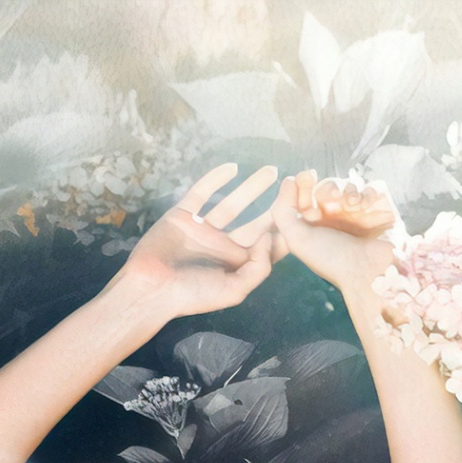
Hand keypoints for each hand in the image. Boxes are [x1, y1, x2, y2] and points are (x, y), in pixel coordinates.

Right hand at [114, 163, 282, 319]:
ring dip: (253, 187)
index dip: (289, 228)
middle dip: (278, 205)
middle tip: (298, 185)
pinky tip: (232, 167)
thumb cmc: (192, 294)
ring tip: (274, 171)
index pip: (269, 245)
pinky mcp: (184, 215)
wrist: (151, 288)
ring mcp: (204, 229)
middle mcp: (224, 246)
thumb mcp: (234, 290)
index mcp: (238, 265)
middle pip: (257, 221)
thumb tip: (271, 236)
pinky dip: (215, 179)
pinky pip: (202, 192)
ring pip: (234, 203)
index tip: (310, 210)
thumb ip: (259, 267)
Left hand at [269, 171, 404, 293]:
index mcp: (316, 226)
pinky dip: (368, 190)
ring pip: (350, 184)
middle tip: (331, 197)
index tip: (305, 179)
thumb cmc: (332, 260)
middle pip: (328, 186)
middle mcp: (337, 218)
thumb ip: (283, 210)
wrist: (368, 272)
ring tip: (351, 204)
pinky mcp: (380, 209)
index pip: (307, 195)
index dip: (304, 183)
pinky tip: (364, 204)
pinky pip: (373, 187)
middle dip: (328, 187)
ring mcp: (359, 213)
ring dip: (347, 189)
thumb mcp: (298, 239)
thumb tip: (288, 179)